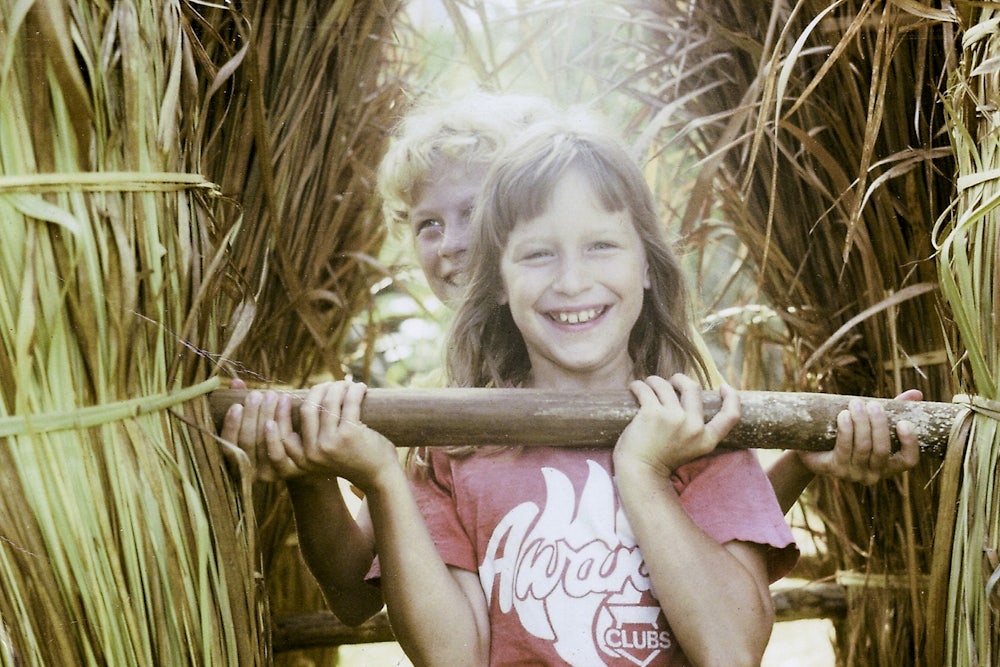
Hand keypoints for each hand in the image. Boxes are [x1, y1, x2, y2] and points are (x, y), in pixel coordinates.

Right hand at [218, 378, 292, 481]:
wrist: (307, 455)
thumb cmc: (276, 432)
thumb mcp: (258, 419)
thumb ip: (245, 404)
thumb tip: (236, 382)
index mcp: (236, 461)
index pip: (228, 445)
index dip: (231, 426)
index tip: (237, 405)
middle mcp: (248, 472)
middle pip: (247, 442)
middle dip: (252, 415)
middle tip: (258, 394)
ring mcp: (267, 474)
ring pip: (261, 444)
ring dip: (266, 416)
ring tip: (273, 395)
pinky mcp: (285, 473)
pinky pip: (277, 453)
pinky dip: (278, 430)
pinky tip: (283, 409)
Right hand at [274, 381, 398, 491]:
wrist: (379, 476)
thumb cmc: (352, 459)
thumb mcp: (324, 456)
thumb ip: (310, 439)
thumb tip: (304, 402)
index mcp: (303, 459)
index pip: (283, 432)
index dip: (280, 412)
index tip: (283, 396)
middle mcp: (313, 453)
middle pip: (307, 409)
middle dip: (317, 390)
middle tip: (328, 384)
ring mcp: (330, 443)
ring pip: (328, 402)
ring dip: (339, 387)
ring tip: (346, 385)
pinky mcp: (349, 434)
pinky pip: (349, 401)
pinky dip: (354, 390)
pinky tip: (360, 388)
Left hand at [614, 374, 740, 476]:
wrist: (639, 474)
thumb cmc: (658, 461)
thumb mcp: (688, 448)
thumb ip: (693, 430)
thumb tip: (687, 399)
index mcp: (706, 440)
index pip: (730, 416)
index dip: (732, 398)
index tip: (724, 386)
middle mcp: (694, 428)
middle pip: (693, 388)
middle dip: (680, 379)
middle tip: (670, 382)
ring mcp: (674, 419)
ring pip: (665, 385)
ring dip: (655, 381)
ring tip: (647, 385)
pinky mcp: (652, 413)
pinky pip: (646, 389)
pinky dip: (638, 385)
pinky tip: (634, 388)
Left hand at [797, 389, 921, 483]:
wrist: (812, 446)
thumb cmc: (849, 431)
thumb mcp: (872, 421)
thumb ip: (895, 409)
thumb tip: (917, 394)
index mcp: (888, 464)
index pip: (908, 461)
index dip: (910, 443)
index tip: (904, 422)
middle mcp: (873, 474)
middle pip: (882, 450)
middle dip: (879, 424)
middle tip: (872, 404)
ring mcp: (853, 474)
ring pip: (863, 447)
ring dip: (861, 422)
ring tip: (856, 404)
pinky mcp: (834, 469)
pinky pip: (844, 448)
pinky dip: (846, 429)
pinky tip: (844, 415)